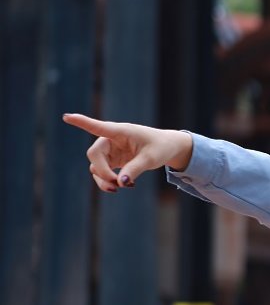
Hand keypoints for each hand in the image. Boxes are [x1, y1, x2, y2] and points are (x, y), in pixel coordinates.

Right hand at [62, 113, 193, 191]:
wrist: (168, 148)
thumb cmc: (160, 147)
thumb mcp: (151, 158)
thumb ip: (135, 169)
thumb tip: (119, 183)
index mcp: (121, 132)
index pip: (98, 127)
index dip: (82, 122)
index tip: (66, 116)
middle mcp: (111, 140)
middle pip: (94, 154)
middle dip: (102, 171)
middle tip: (116, 184)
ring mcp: (110, 151)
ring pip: (96, 167)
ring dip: (104, 179)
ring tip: (119, 188)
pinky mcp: (112, 160)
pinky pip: (102, 173)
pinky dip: (108, 182)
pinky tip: (122, 186)